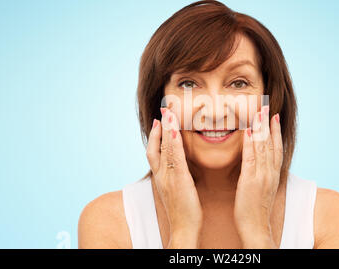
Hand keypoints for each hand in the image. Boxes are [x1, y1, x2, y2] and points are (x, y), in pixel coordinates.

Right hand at [146, 107, 202, 247]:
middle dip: (159, 126)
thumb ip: (176, 177)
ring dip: (166, 128)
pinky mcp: (178, 180)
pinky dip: (172, 142)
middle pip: (156, 146)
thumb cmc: (183, 211)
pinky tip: (175, 129)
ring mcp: (168, 176)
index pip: (154, 152)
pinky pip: (174, 157)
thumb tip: (180, 168)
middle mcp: (161, 174)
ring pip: (164, 148)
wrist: (183, 229)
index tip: (159, 121)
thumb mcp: (177, 191)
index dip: (156, 135)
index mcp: (161, 177)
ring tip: (168, 111)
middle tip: (163, 109)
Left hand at [233, 105, 282, 248]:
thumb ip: (262, 174)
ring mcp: (261, 175)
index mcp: (273, 174)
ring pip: (263, 147)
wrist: (256, 227)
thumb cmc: (255, 209)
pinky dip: (250, 143)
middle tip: (268, 106)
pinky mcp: (250, 180)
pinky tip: (248, 131)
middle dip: (269, 123)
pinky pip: (251, 158)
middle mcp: (270, 172)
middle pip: (271, 143)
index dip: (276, 131)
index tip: (274, 116)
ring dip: (261, 128)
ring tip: (260, 111)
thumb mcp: (262, 188)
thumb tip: (259, 163)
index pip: (276, 148)